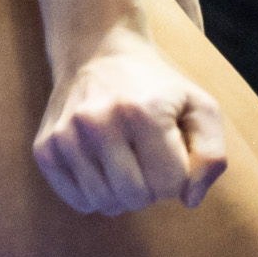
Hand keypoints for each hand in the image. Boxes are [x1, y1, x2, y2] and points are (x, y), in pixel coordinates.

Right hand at [33, 29, 230, 215]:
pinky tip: (99, 165)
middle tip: (146, 158)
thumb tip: (190, 200)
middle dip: (150, 187)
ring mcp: (67, 135)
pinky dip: (94, 194)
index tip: (169, 150)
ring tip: (123, 162)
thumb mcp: (199, 107)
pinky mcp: (45, 148)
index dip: (177, 174)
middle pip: (137, 198)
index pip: (172, 185)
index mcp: (144, 112)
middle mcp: (99, 122)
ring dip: (122, 193)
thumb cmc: (157, 87)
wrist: (97, 52)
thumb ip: (212, 155)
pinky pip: (78, 201)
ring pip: (106, 204)